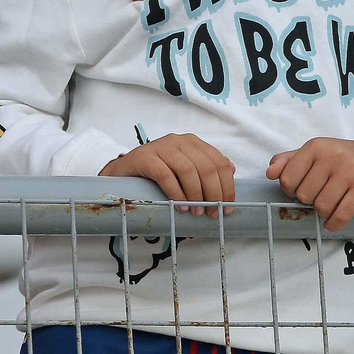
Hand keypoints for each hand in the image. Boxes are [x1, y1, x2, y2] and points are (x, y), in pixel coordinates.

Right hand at [101, 133, 234, 217]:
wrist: (123, 171)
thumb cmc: (156, 172)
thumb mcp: (183, 168)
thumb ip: (204, 167)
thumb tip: (231, 171)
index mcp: (193, 142)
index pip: (219, 162)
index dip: (226, 186)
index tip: (227, 206)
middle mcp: (179, 141)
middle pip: (206, 167)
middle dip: (213, 194)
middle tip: (212, 213)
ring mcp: (162, 147)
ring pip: (188, 170)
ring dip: (195, 195)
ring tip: (196, 212)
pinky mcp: (145, 157)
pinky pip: (166, 176)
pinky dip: (176, 193)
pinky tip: (180, 206)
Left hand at [267, 138, 353, 232]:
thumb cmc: (340, 158)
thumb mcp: (314, 153)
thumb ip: (288, 161)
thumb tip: (270, 172)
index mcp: (316, 146)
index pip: (288, 179)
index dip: (291, 189)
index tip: (302, 187)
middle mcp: (332, 156)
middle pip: (304, 195)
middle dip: (309, 200)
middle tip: (320, 193)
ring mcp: (349, 172)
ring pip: (321, 207)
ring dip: (323, 212)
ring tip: (330, 204)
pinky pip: (340, 216)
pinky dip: (333, 223)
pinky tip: (333, 220)